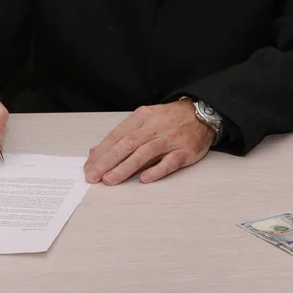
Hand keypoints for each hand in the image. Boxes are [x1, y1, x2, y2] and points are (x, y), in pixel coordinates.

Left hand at [84, 100, 215, 184]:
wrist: (202, 113)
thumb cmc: (171, 118)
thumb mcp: (144, 119)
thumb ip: (122, 136)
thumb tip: (96, 152)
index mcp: (142, 117)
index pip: (117, 136)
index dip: (102, 152)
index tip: (89, 166)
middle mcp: (154, 127)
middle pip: (127, 144)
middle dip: (108, 161)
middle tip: (93, 176)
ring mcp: (170, 139)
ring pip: (145, 153)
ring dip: (125, 167)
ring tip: (110, 179)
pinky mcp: (185, 151)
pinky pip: (170, 162)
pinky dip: (157, 170)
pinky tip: (144, 179)